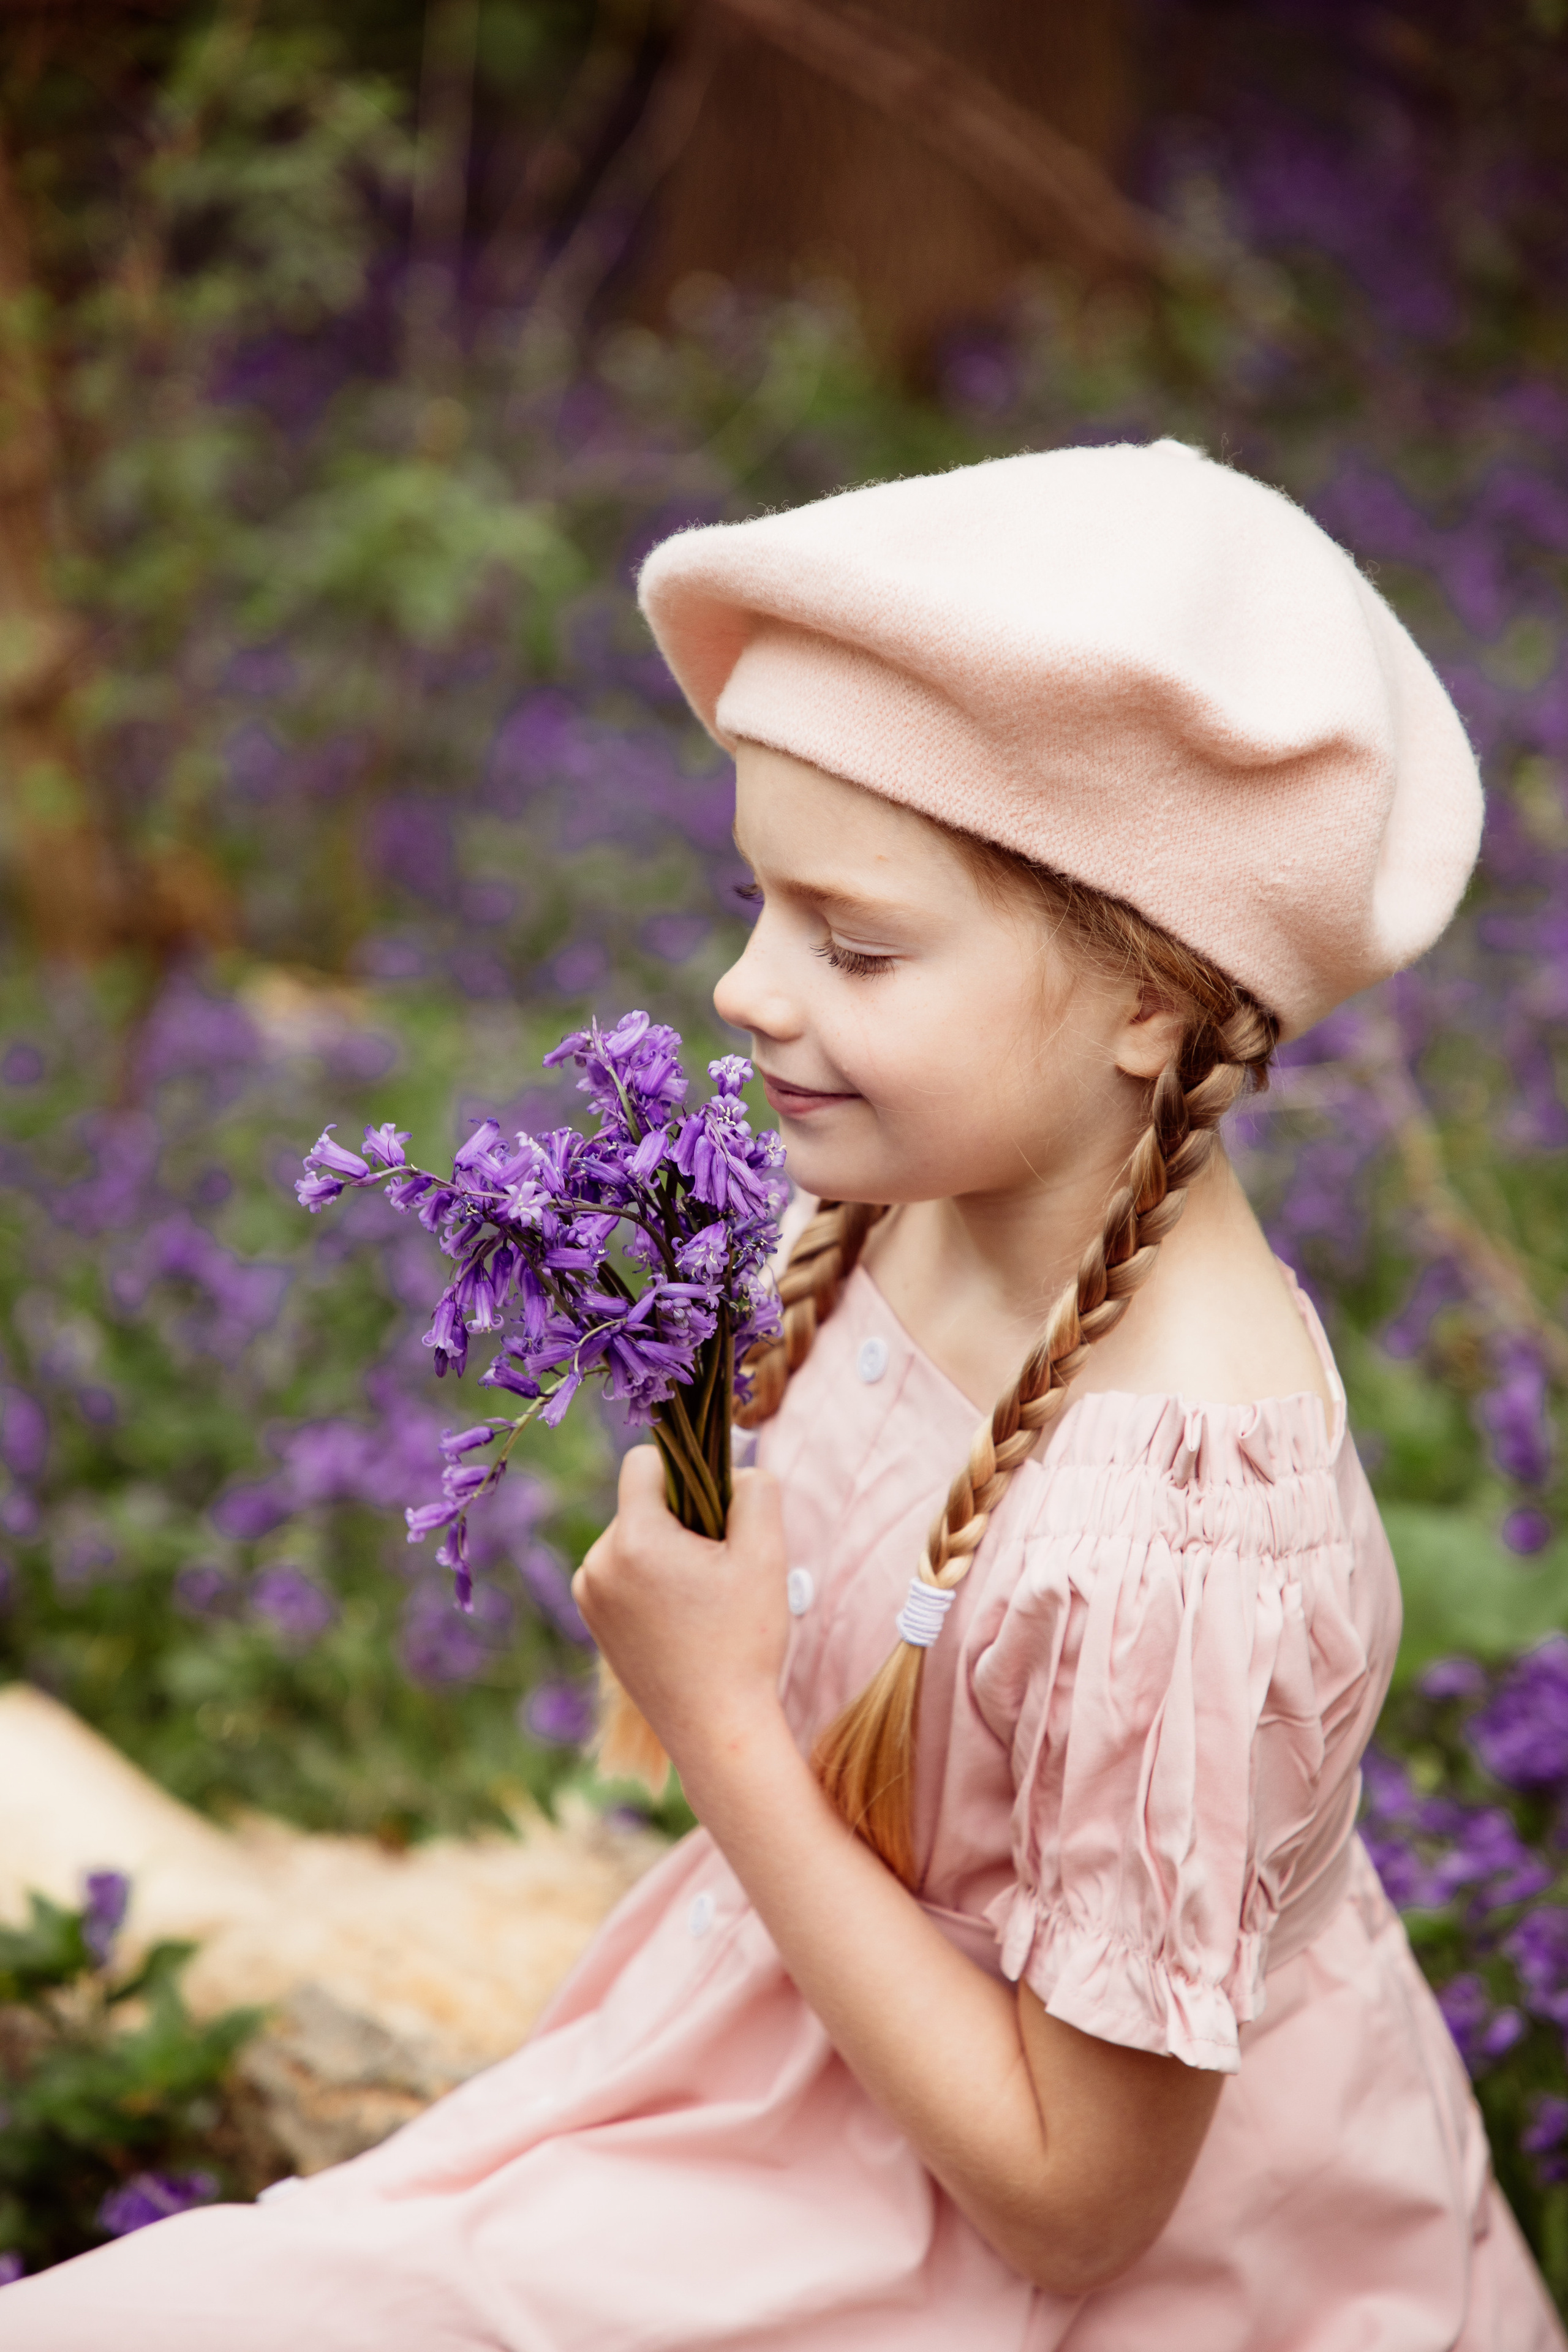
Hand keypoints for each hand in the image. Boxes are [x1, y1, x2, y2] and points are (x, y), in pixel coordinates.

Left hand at [572, 1449, 790, 1776]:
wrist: (716, 1729)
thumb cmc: (743, 1642)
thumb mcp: (765, 1555)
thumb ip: (755, 1490)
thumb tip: (733, 1468)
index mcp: (633, 1540)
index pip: (643, 1463)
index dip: (685, 1469)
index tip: (715, 1506)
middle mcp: (597, 1562)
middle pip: (641, 1504)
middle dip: (680, 1519)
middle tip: (717, 1567)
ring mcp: (589, 1594)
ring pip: (632, 1537)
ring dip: (665, 1551)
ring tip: (700, 1599)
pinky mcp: (592, 1620)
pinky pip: (621, 1571)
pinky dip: (649, 1580)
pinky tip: (680, 1618)